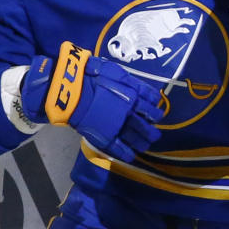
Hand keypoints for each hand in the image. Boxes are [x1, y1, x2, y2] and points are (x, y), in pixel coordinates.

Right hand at [21, 42, 163, 159]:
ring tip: (146, 145)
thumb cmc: (91, 74)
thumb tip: (143, 91)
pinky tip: (131, 156)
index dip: (155, 110)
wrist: (72, 88)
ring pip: (136, 137)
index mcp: (134, 95)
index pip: (151, 104)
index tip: (156, 114)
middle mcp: (130, 112)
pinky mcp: (105, 137)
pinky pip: (118, 148)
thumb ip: (131, 82)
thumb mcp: (116, 72)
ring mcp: (118, 126)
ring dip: (143, 141)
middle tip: (155, 134)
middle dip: (152, 130)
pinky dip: (126, 154)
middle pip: (147, 124)